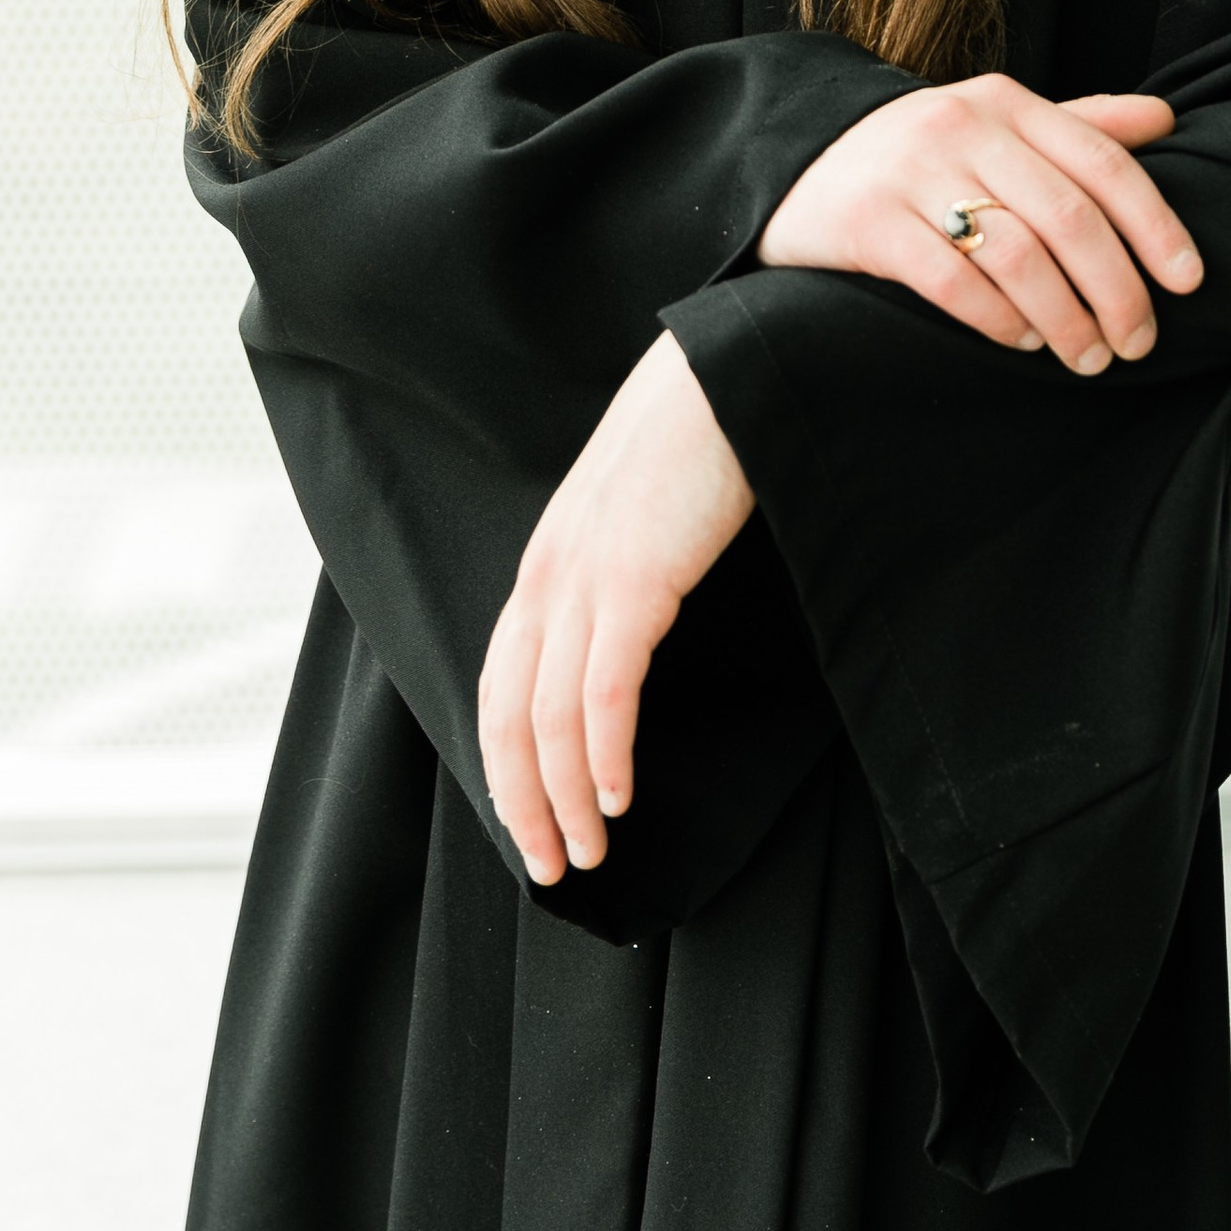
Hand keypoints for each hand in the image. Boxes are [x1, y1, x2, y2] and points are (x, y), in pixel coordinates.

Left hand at [478, 334, 753, 886]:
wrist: (730, 363)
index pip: (501, 681)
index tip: (529, 821)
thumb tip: (631, 631)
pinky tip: (621, 795)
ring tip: (592, 850)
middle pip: (507, 713)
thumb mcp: (641, 513)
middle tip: (551, 867)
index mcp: (549, 559)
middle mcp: (550, 572)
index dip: (506, 763)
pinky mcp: (635, 578)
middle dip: (522, 801)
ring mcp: (586, 575)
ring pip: (549, 717)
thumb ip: (621, 569)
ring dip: (565, 798)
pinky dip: (605, 755)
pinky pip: (605, 691)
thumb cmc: (700, 434)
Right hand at [757, 76, 1201, 376]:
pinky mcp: (870, 223)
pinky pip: (952, 283)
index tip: (1188, 281)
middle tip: (1138, 341)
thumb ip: (1077, 125)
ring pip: (1018, 256)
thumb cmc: (916, 156)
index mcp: (1005, 101)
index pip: (1103, 163)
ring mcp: (912, 172)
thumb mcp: (994, 125)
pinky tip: (1020, 342)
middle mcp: (962, 126)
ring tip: (1086, 356)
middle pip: (1070, 218)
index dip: (1157, 226)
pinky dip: (998, 320)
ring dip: (1066, 318)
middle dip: (1118, 291)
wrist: (794, 164)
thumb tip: (1165, 119)